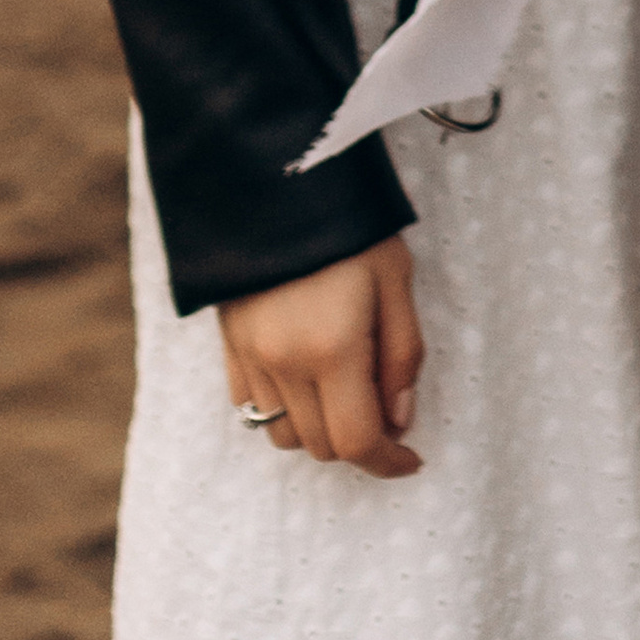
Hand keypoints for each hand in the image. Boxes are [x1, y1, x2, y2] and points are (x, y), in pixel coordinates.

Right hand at [219, 235, 424, 477]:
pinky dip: (282, 409)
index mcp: (333, 349)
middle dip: (359, 442)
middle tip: (385, 407)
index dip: (388, 462)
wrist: (278, 177)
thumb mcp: (397, 279)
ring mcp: (249, 355)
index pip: (357, 440)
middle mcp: (283, 363)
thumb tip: (400, 419)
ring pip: (283, 435)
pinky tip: (306, 378)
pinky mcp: (228, 342)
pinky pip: (250, 404)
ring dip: (319, 429)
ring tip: (346, 390)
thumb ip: (403, 354)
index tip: (411, 460)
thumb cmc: (350, 225)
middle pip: (321, 446)